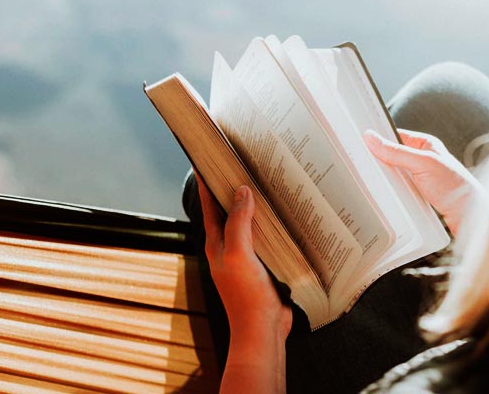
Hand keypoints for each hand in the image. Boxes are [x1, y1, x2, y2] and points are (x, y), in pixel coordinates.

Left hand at [196, 174, 291, 393]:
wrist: (262, 330)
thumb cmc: (246, 296)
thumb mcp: (238, 254)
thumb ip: (238, 222)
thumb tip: (241, 191)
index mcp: (216, 243)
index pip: (208, 204)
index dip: (205, 181)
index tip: (206, 159)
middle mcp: (228, 248)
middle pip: (228, 211)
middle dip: (231, 189)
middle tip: (240, 163)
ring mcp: (246, 256)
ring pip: (249, 224)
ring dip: (254, 206)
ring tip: (264, 183)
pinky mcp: (263, 265)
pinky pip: (266, 238)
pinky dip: (271, 225)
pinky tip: (283, 216)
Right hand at [364, 129, 482, 235]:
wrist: (469, 215)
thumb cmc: (454, 186)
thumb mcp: (422, 164)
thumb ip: (396, 151)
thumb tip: (372, 138)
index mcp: (425, 144)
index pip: (395, 136)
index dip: (379, 139)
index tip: (360, 143)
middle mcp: (422, 159)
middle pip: (392, 156)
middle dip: (379, 161)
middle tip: (360, 164)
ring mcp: (420, 177)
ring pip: (394, 174)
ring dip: (385, 179)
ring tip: (370, 180)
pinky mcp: (419, 194)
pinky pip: (399, 190)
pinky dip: (392, 192)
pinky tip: (384, 195)